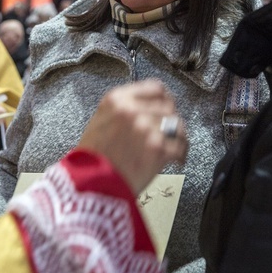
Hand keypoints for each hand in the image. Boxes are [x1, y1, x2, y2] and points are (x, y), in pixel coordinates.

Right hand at [78, 79, 187, 194]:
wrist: (90, 184)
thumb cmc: (93, 158)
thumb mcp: (100, 120)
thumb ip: (124, 109)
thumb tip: (148, 108)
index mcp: (117, 99)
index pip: (155, 88)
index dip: (165, 98)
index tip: (167, 106)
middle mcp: (133, 110)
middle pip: (168, 106)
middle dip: (171, 119)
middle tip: (170, 130)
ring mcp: (146, 128)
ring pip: (177, 125)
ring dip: (178, 136)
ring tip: (175, 145)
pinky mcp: (157, 148)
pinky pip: (180, 146)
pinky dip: (181, 155)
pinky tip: (177, 160)